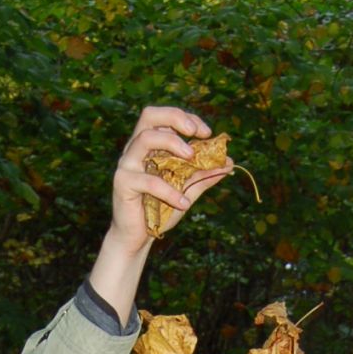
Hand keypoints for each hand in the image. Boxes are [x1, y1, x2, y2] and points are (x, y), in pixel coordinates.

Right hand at [108, 106, 230, 252]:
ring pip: (146, 138)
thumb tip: (229, 163)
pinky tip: (184, 203)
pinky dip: (170, 191)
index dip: (187, 118)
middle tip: (195, 133)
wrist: (138, 238)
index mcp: (150, 145)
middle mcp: (135, 149)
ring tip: (192, 158)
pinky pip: (149, 181)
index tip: (207, 133)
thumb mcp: (187, 190)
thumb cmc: (160, 210)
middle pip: (150, 115)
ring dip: (172, 143)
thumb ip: (204, 175)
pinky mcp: (123, 183)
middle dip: (176, 117)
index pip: (166, 118)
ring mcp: (127, 164)